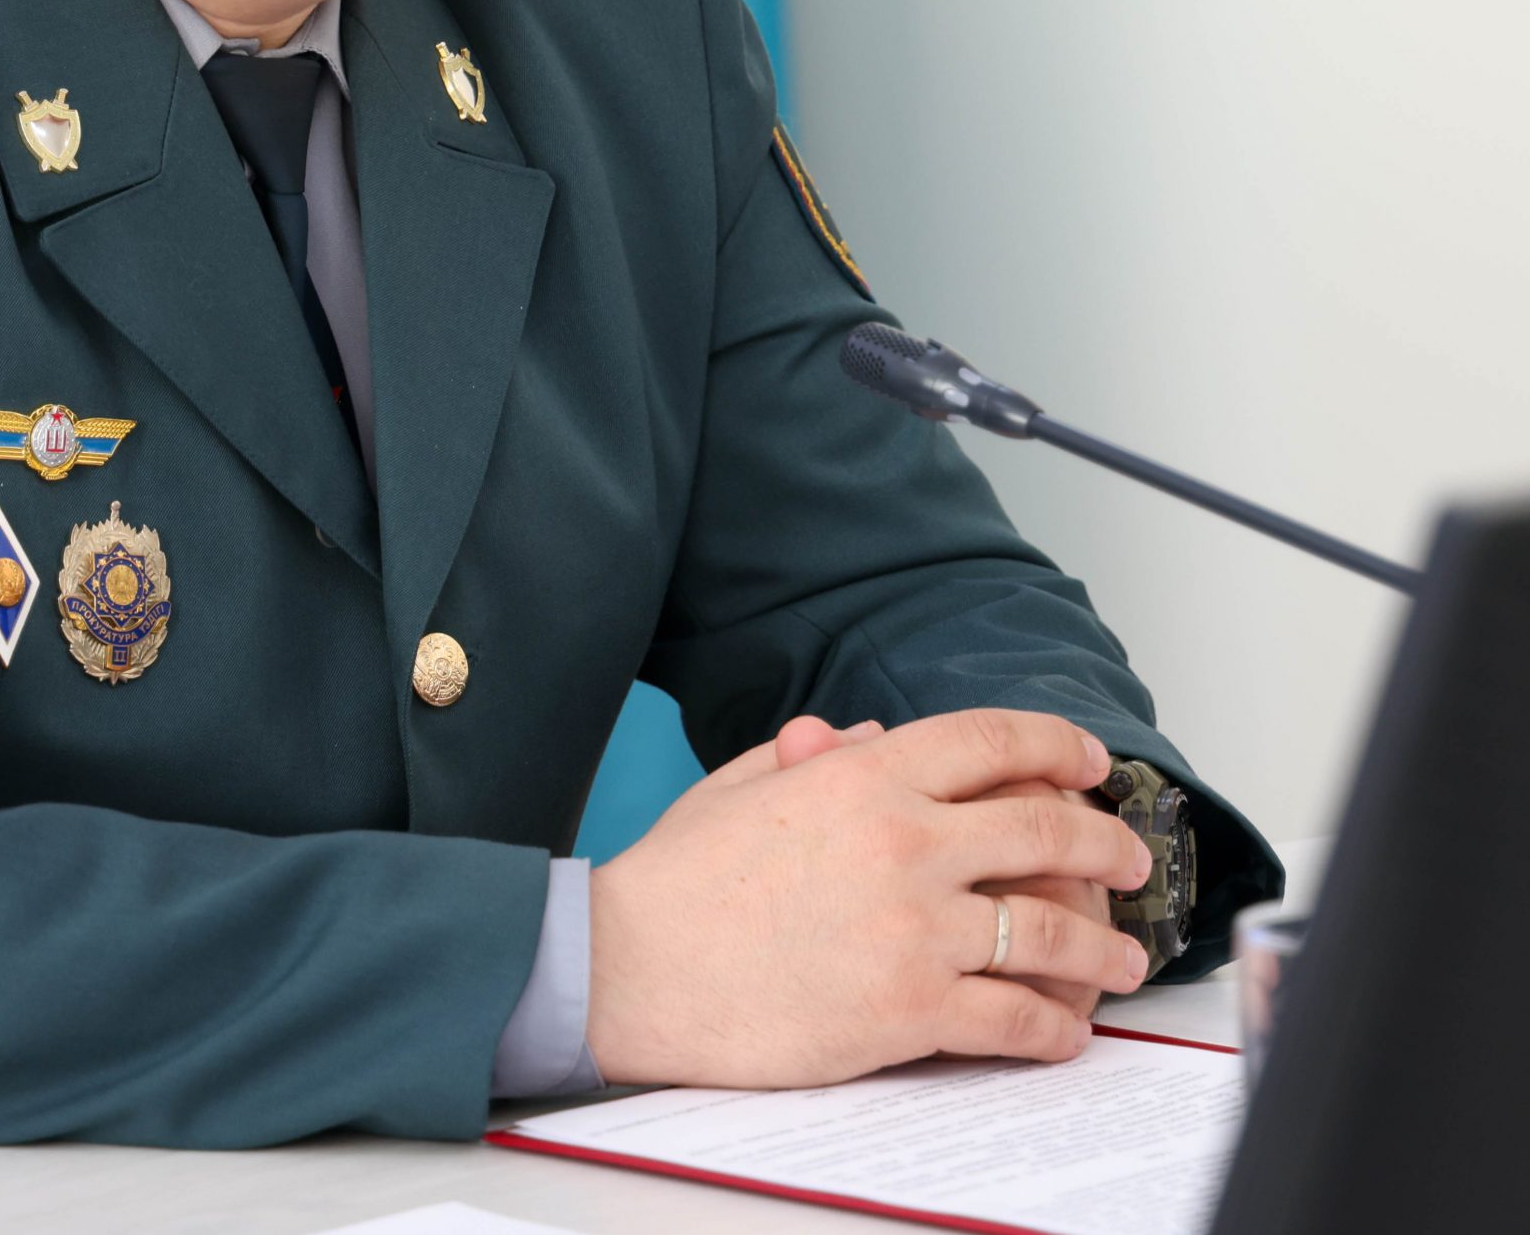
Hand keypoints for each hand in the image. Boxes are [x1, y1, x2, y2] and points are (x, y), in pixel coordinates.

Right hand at [587, 708, 1155, 1089]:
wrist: (632, 966)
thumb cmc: (676, 879)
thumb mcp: (742, 787)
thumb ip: (815, 755)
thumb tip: (870, 733)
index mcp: (861, 776)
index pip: (989, 740)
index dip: (1057, 744)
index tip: (1092, 760)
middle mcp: (904, 840)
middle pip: (1045, 827)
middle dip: (1106, 842)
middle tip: (1131, 859)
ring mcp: (914, 927)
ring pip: (1050, 928)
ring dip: (1104, 946)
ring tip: (1125, 960)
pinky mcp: (911, 1010)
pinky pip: (1015, 1017)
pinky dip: (1055, 1027)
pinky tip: (1066, 1030)